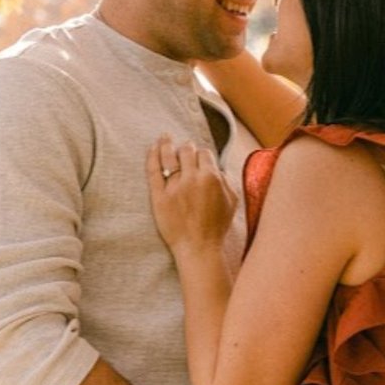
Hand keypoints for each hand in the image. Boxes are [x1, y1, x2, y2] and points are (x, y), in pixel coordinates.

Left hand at [146, 135, 236, 254]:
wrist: (198, 247)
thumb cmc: (217, 227)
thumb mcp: (232, 201)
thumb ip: (226, 181)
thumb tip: (217, 167)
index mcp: (212, 178)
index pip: (204, 153)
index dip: (201, 154)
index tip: (198, 157)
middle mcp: (193, 179)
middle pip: (186, 150)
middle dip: (186, 147)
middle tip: (183, 148)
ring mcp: (174, 187)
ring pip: (169, 156)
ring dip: (166, 144)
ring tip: (164, 137)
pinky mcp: (159, 196)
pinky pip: (153, 170)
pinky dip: (152, 156)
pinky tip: (152, 148)